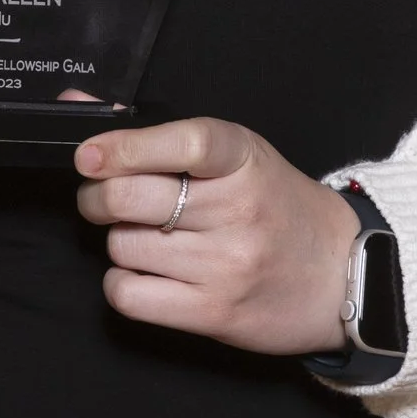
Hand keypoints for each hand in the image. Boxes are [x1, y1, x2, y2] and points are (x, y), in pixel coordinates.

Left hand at [74, 116, 360, 356]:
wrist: (342, 277)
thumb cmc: (278, 208)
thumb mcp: (238, 158)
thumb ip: (160, 135)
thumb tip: (74, 104)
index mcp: (244, 160)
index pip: (184, 143)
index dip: (125, 146)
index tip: (89, 154)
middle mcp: (237, 210)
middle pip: (130, 198)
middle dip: (98, 197)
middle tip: (105, 198)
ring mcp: (226, 265)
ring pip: (123, 245)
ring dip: (119, 240)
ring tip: (147, 237)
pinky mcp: (214, 312)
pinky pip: (130, 295)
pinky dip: (123, 283)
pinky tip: (145, 273)